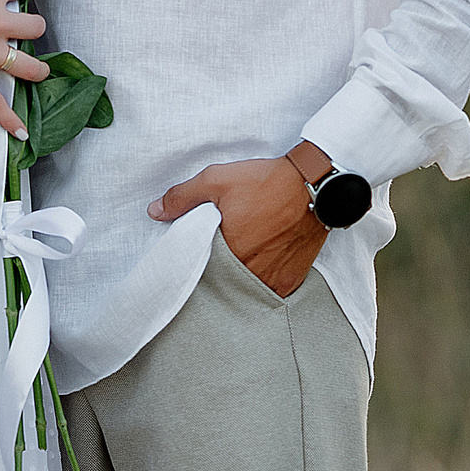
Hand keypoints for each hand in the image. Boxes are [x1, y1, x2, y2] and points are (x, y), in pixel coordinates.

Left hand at [152, 144, 330, 298]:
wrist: (315, 186)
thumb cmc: (265, 182)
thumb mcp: (216, 180)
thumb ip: (182, 197)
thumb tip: (154, 212)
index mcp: (228, 252)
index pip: (200, 269)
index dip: (196, 261)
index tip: (195, 253)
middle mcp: (251, 272)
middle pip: (223, 281)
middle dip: (216, 271)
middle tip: (218, 254)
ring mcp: (273, 280)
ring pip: (246, 287)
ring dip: (238, 277)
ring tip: (239, 258)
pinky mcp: (291, 281)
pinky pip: (269, 290)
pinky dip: (261, 280)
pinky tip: (259, 263)